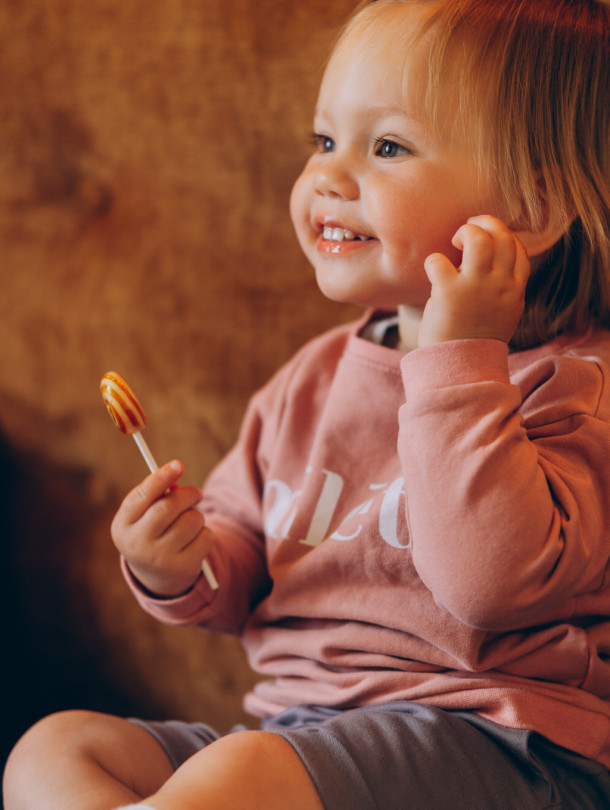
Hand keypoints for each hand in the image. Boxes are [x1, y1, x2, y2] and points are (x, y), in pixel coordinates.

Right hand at [111, 459, 214, 596]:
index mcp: (123, 525)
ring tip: (190, 521)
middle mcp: (138, 544)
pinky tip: (195, 540)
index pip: (142, 496)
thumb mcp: (143, 514)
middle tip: (197, 493)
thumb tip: (175, 469)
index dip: (161, 477)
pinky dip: (205, 532)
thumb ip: (155, 493)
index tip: (179, 464)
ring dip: (197, 514)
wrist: (156, 574)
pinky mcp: (183, 568)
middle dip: (188, 494)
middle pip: (169, 507)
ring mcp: (160, 558)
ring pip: (192, 520)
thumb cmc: (151, 531)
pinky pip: (206, 536)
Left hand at [418, 215, 529, 346]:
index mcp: (514, 290)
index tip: (488, 239)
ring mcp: (476, 286)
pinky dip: (433, 261)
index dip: (503, 236)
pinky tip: (433, 272)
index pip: (519, 249)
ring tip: (453, 244)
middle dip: (484, 224)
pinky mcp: (449, 292)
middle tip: (466, 231)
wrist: (461, 368)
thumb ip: (505, 290)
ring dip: (465, 233)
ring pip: (478, 239)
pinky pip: (438, 260)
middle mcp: (500, 285)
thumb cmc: (476, 340)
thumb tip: (494, 267)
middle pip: (502, 236)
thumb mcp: (504, 314)